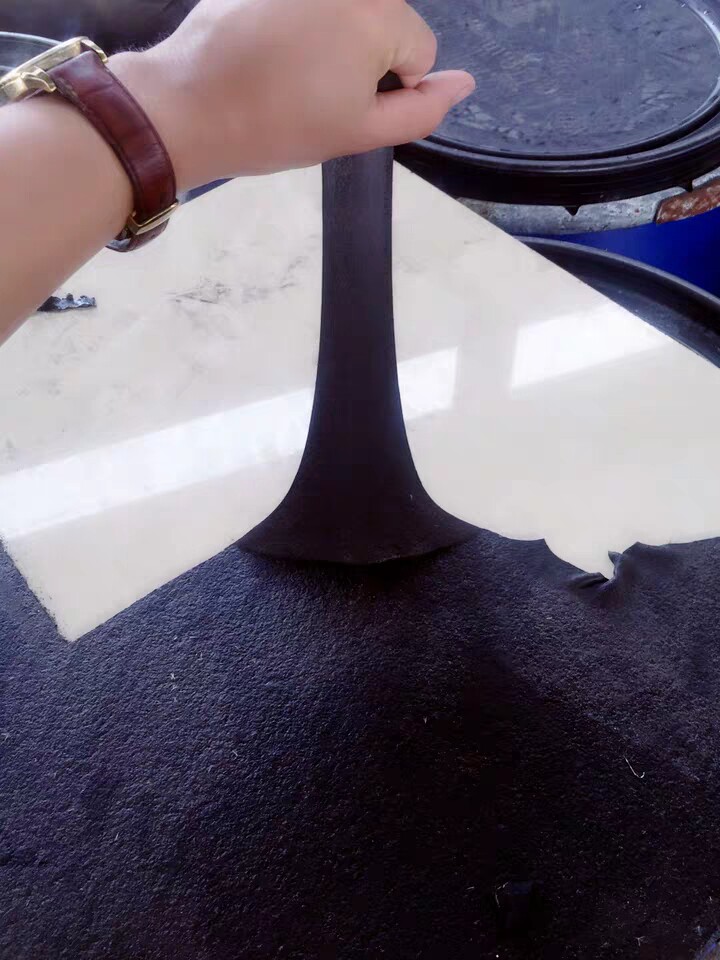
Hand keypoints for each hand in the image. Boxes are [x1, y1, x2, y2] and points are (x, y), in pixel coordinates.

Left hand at [111, 0, 474, 191]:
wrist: (190, 106)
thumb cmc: (278, 126)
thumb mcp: (360, 132)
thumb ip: (421, 110)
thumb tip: (464, 83)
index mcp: (379, 13)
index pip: (419, 49)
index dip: (389, 89)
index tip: (342, 106)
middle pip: (385, 20)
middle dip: (361, 54)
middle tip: (313, 90)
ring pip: (346, 8)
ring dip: (329, 35)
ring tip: (286, 69)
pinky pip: (307, 2)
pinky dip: (296, 18)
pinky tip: (267, 47)